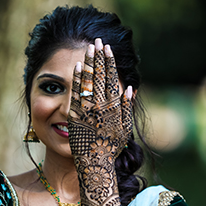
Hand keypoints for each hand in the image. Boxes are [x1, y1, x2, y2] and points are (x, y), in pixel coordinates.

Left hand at [68, 38, 133, 160]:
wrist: (94, 164)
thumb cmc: (110, 148)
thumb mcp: (124, 129)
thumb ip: (127, 108)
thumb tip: (130, 88)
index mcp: (114, 107)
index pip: (112, 79)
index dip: (109, 63)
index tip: (107, 49)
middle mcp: (101, 106)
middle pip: (99, 76)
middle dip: (98, 57)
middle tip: (97, 40)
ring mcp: (87, 110)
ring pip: (88, 81)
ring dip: (87, 63)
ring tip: (87, 48)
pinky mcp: (75, 115)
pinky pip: (75, 93)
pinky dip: (76, 79)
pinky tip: (75, 66)